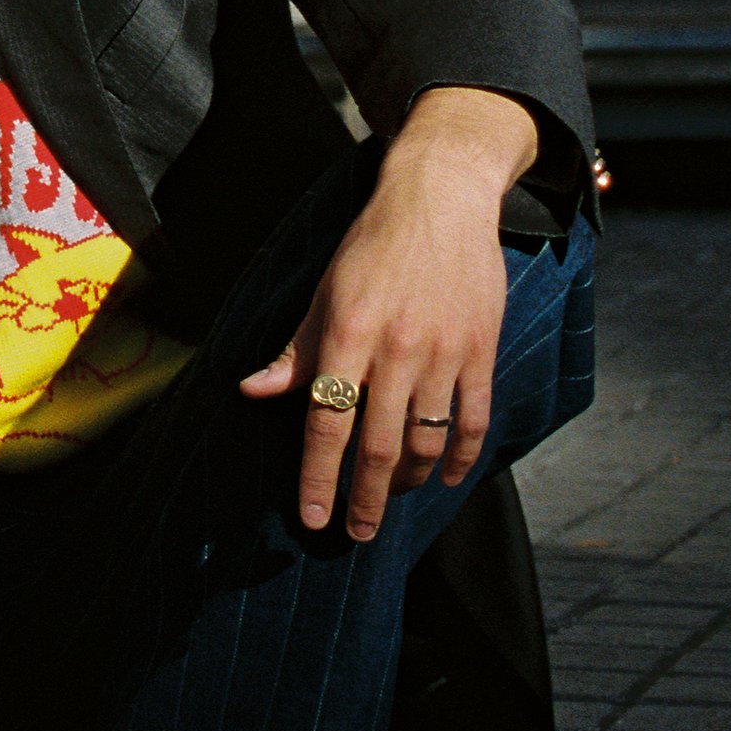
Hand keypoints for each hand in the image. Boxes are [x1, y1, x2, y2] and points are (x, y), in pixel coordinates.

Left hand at [237, 88, 533, 541]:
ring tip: (393, 497)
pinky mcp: (481, 349)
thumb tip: (250, 392)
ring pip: (427, 440)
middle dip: (365, 498)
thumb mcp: (324, 291)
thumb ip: (294, 350)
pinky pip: (473, 418)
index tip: (312, 516)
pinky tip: (446, 478)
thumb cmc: (372, 245)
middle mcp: (397, 348)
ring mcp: (445, 352)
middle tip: (356, 532)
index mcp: (347, 333)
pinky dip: (461, 457)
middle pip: (379, 445)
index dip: (317, 476)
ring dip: (409, 481)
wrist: (442, 198)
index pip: (327, 421)